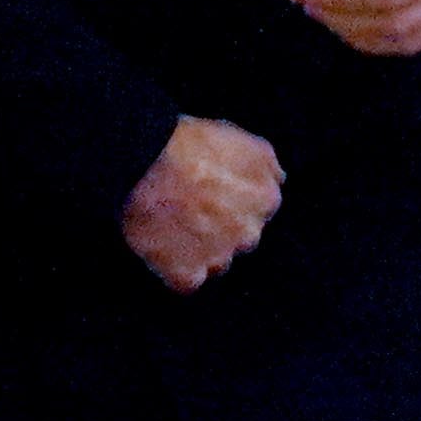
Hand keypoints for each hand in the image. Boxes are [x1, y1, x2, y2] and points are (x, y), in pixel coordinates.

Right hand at [120, 116, 283, 293]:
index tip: (211, 194)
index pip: (258, 210)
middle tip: (190, 208)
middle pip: (238, 238)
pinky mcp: (188, 275)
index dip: (233, 202)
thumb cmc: (186, 145)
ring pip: (215, 262)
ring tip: (172, 226)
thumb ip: (266, 164)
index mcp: (266, 198)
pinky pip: (187, 281)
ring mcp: (219, 257)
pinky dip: (176, 270)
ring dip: (199, 250)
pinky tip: (163, 248)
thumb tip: (277, 179)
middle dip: (220, 228)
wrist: (143, 164)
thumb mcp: (242, 139)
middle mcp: (249, 233)